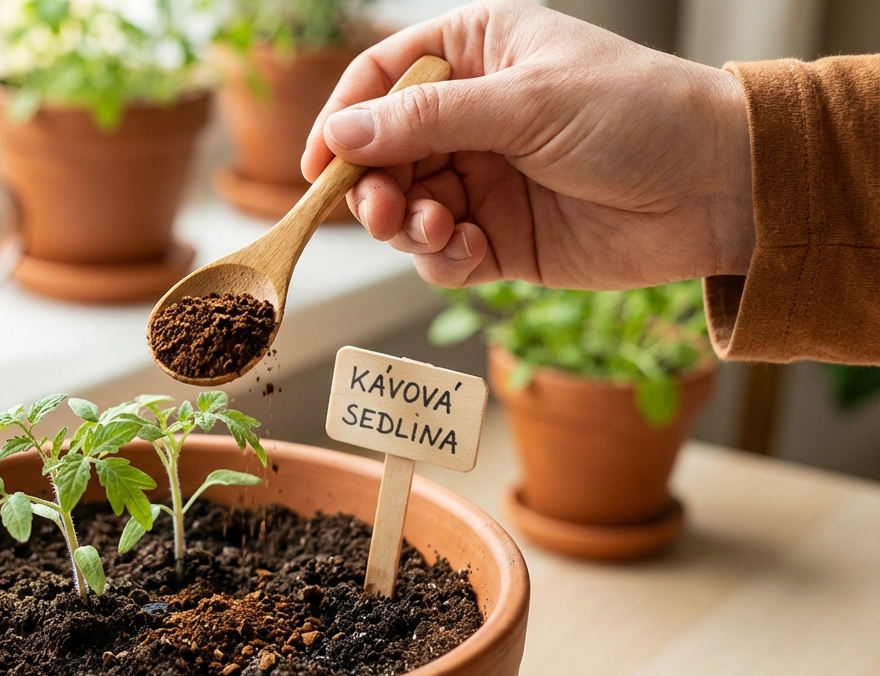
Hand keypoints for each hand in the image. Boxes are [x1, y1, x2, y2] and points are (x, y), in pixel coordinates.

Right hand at [302, 0, 754, 289]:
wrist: (720, 188)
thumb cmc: (639, 113)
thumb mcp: (526, 102)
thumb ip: (426, 120)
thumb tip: (340, 135)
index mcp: (476, 53)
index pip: (381, 78)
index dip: (343, 119)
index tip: (320, 164)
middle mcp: (469, 116)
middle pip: (380, 153)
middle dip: (372, 185)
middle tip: (380, 210)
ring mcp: (482, 179)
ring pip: (402, 208)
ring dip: (403, 225)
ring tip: (430, 229)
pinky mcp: (498, 239)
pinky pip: (439, 254)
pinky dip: (439, 258)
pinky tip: (465, 250)